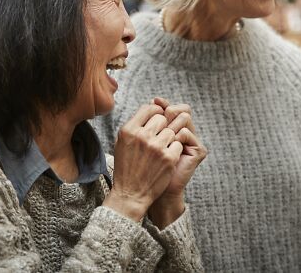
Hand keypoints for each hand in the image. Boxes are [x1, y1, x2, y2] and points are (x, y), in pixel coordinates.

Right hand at [103, 103, 182, 222]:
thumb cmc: (126, 167)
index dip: (156, 111)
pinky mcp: (169, 158)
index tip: (158, 117)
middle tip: (160, 134)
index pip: (148, 108)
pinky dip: (175, 149)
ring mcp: (157, 147)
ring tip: (164, 146)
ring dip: (170, 137)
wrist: (131, 194)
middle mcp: (142, 136)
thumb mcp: (122, 143)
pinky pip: (178, 144)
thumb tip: (151, 107)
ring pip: (172, 130)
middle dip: (163, 124)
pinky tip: (167, 157)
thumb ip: (135, 125)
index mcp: (129, 130)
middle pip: (162, 117)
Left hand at [148, 98, 207, 228]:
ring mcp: (192, 141)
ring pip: (185, 117)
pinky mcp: (198, 151)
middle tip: (157, 120)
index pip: (172, 106)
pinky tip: (167, 146)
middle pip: (182, 108)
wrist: (147, 189)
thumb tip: (154, 99)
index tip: (155, 101)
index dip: (163, 104)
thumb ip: (150, 119)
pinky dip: (174, 137)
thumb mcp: (144, 137)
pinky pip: (185, 132)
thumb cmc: (143, 164)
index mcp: (173, 128)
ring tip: (160, 135)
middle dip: (167, 111)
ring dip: (170, 123)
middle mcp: (185, 132)